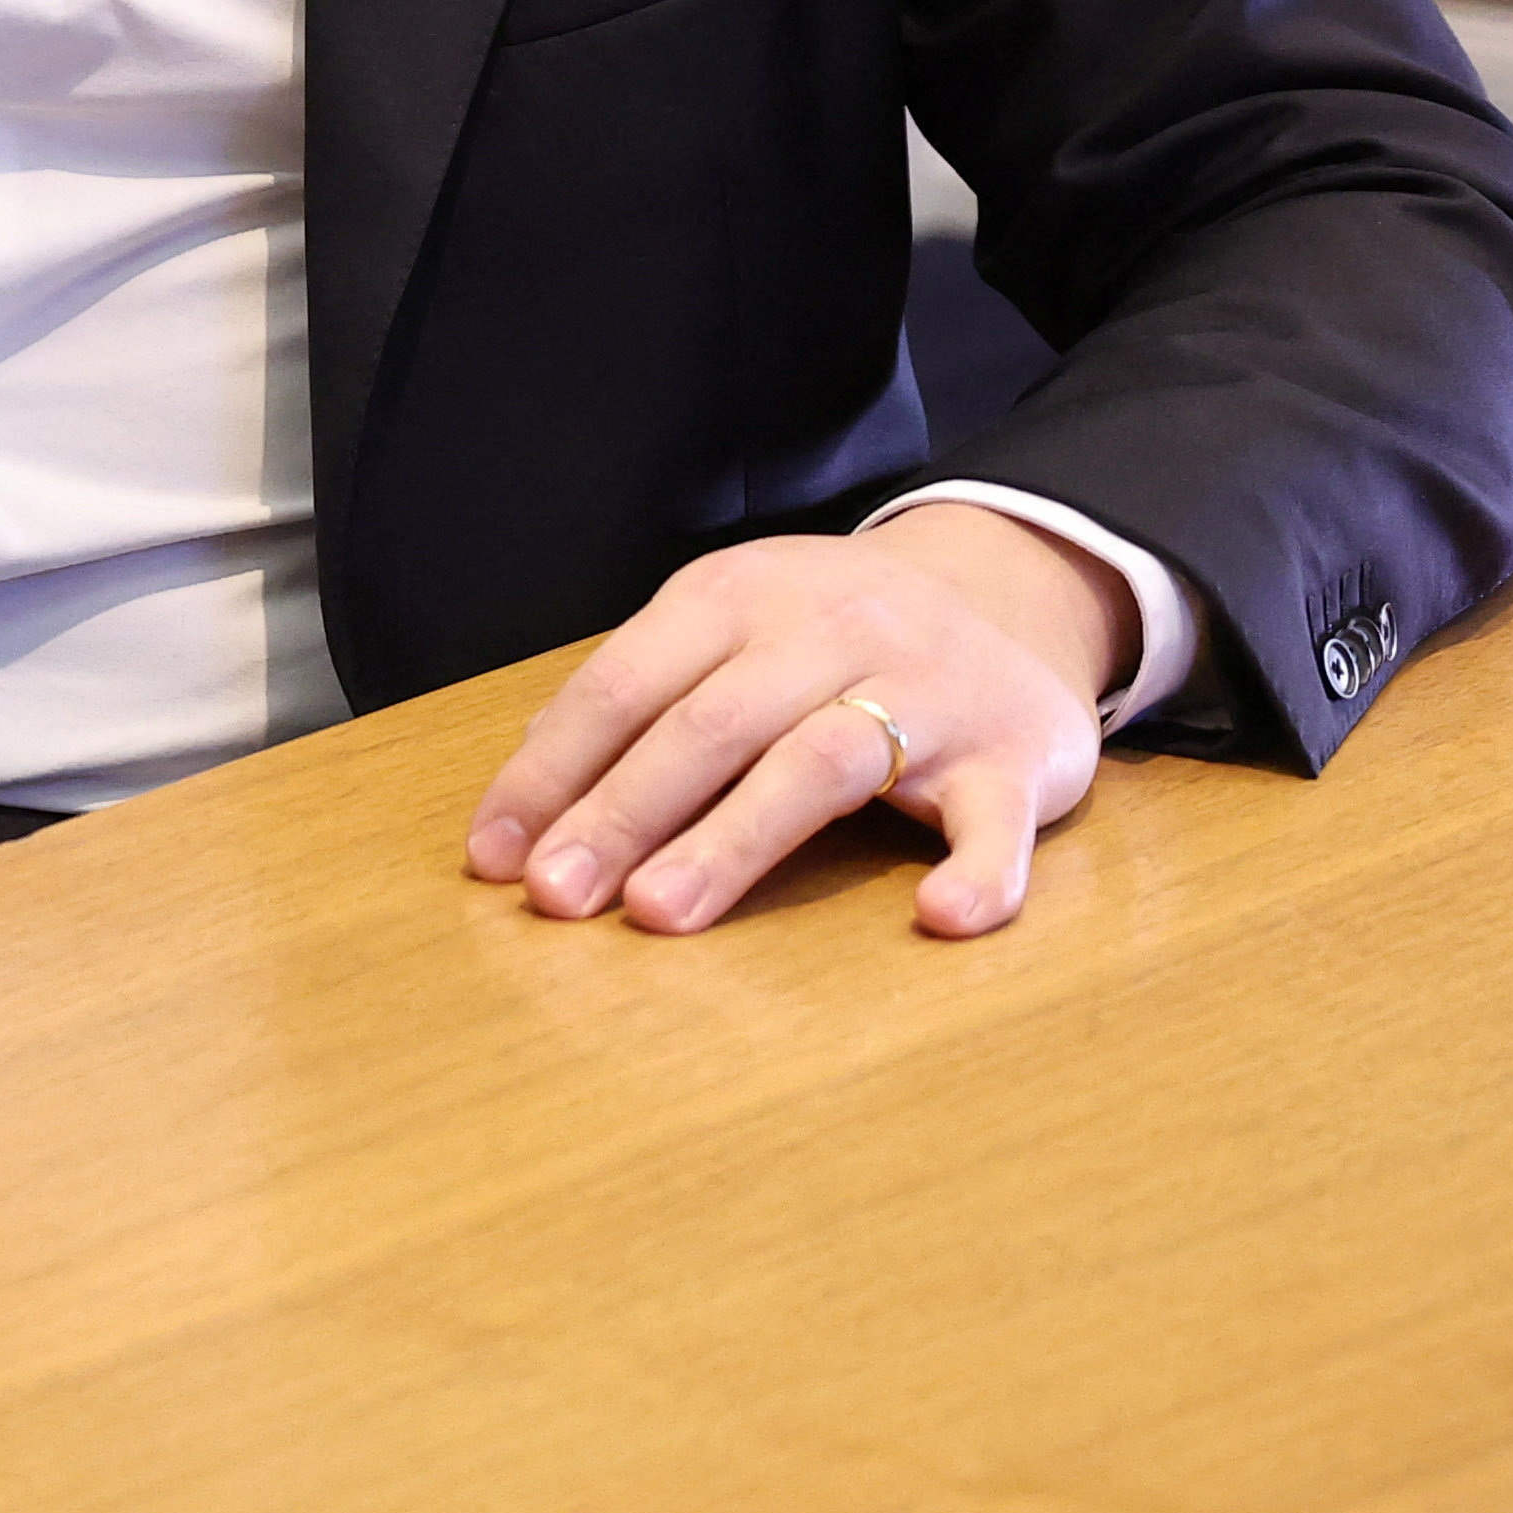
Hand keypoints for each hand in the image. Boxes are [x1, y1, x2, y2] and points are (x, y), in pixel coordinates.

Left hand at [463, 505, 1136, 940]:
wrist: (1010, 594)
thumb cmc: (829, 636)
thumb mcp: (726, 630)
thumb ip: (639, 699)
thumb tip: (531, 796)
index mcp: (735, 597)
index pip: (624, 685)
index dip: (552, 771)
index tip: (495, 856)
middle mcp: (828, 630)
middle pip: (709, 725)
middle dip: (620, 813)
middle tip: (556, 897)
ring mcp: (928, 690)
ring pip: (820, 763)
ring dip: (733, 841)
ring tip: (661, 913)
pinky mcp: (1016, 754)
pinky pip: (998, 818)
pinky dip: (977, 870)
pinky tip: (937, 918)